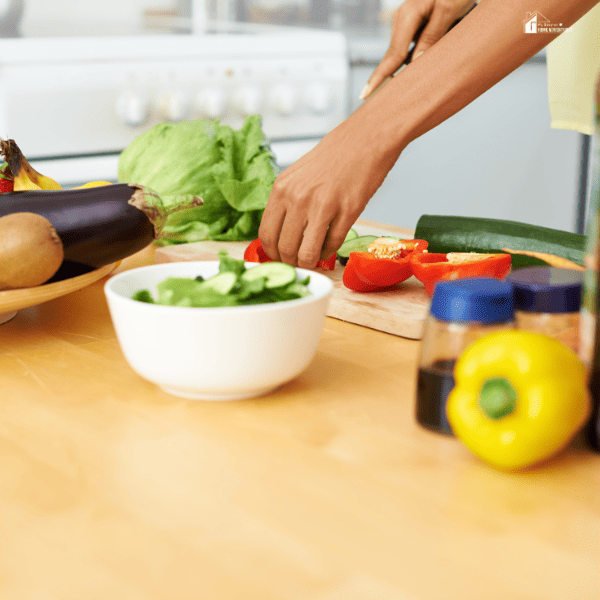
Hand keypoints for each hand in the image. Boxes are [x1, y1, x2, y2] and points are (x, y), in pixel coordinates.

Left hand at [258, 111, 401, 268]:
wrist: (366, 139)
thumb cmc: (333, 157)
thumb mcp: (297, 176)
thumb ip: (287, 203)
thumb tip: (280, 237)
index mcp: (282, 188)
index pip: (266, 234)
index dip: (272, 253)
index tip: (279, 257)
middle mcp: (299, 198)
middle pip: (285, 248)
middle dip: (291, 262)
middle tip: (298, 262)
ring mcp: (324, 206)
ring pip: (306, 254)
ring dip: (309, 263)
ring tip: (313, 258)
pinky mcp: (348, 212)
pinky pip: (332, 245)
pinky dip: (328, 253)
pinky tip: (328, 247)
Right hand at [360, 0, 475, 99]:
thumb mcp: (448, 10)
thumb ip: (431, 36)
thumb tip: (414, 63)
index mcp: (408, 15)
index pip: (393, 54)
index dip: (379, 76)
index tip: (365, 93)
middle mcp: (402, 19)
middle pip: (391, 56)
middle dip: (381, 77)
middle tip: (366, 97)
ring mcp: (406, 22)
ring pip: (399, 53)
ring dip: (399, 70)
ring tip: (392, 86)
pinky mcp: (412, 25)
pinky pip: (407, 48)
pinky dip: (407, 61)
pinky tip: (410, 70)